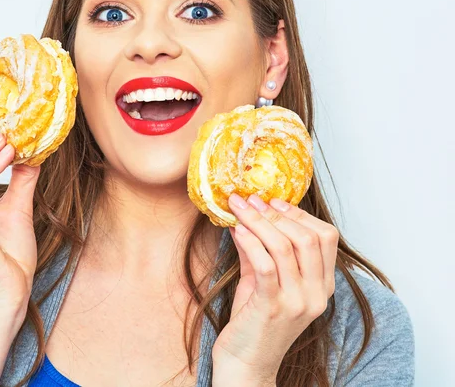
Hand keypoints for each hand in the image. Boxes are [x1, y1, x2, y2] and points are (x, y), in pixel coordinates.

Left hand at [211, 193, 338, 383]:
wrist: (245, 365)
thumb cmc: (254, 322)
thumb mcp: (262, 280)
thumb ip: (261, 250)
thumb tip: (249, 215)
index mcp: (323, 286)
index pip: (326, 237)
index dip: (300, 214)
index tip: (274, 200)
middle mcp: (316, 294)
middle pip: (308, 237)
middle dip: (277, 213)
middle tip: (252, 200)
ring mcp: (297, 302)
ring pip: (285, 247)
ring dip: (259, 221)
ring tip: (240, 209)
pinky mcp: (272, 308)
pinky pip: (266, 265)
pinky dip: (251, 241)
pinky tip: (237, 230)